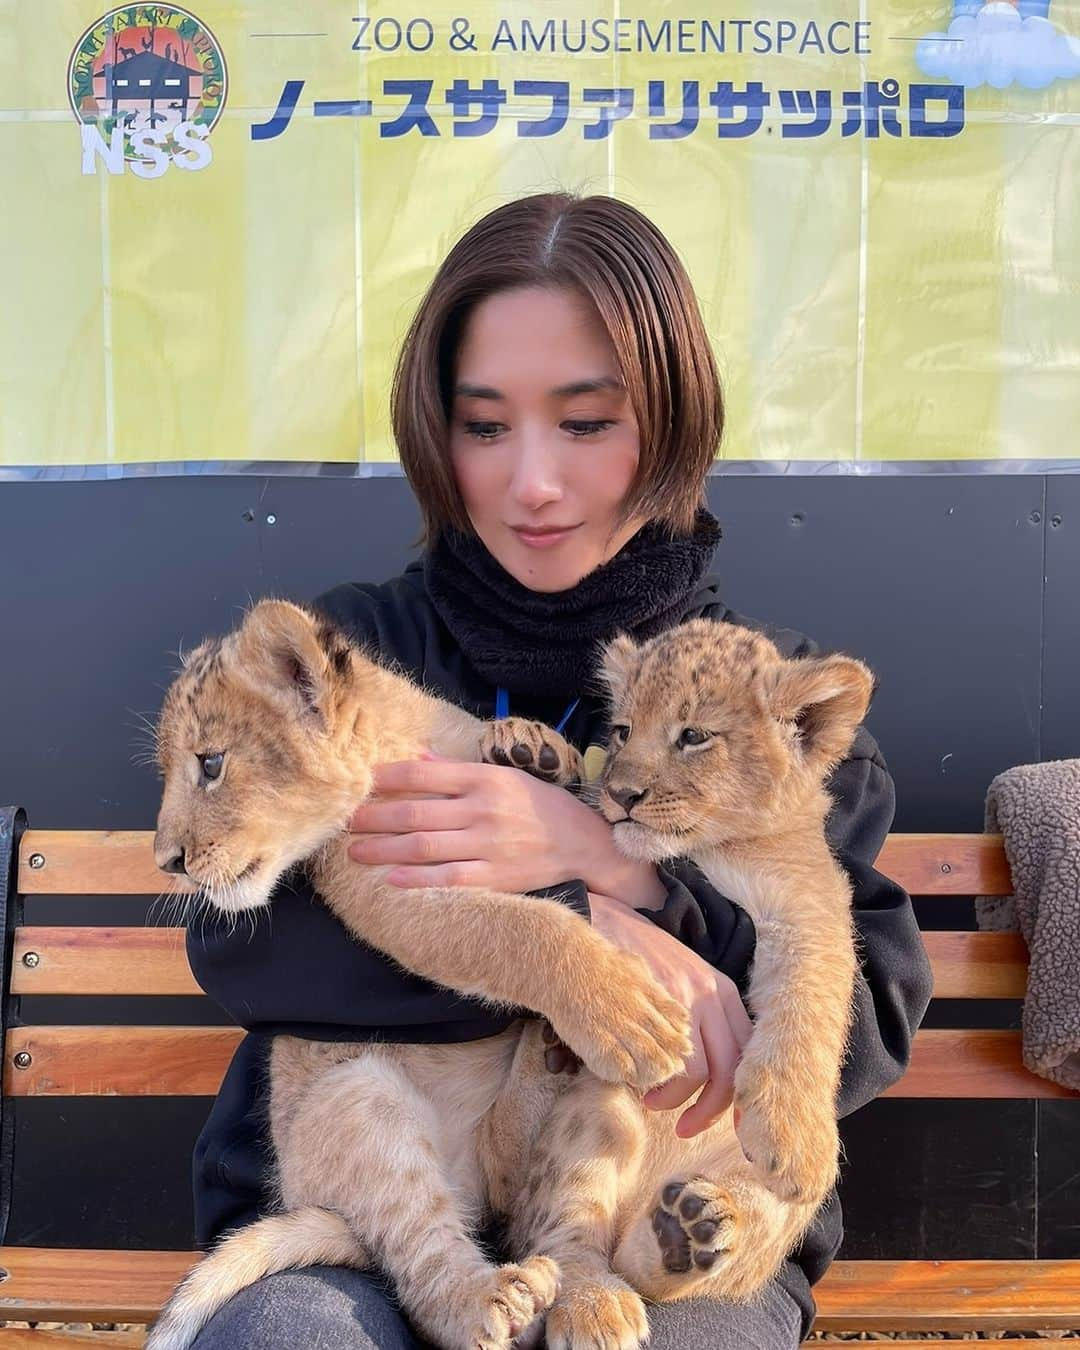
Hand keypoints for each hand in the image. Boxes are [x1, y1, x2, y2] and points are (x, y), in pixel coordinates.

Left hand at [347, 752, 632, 895]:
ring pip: (424, 846)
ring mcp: (489, 845)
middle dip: (374, 818)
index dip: (387, 779)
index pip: (424, 774)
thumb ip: (459, 770)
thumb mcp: (506, 777)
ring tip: (355, 852)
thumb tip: (418, 759)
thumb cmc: (542, 807)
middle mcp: (483, 809)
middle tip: (346, 822)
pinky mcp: (496, 877)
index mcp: (484, 779)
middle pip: (415, 812)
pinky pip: (450, 878)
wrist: (586, 845)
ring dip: (384, 850)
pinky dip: (419, 879)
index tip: (360, 783)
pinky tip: (392, 879)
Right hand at [587, 894, 753, 1137]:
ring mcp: (674, 1002)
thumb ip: (705, 1013)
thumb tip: (717, 1064)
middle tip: (687, 1127)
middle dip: (708, 1112)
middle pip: (726, 1071)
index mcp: (719, 987)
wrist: (594, 931)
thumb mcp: (684, 973)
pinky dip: (652, 1083)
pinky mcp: (644, 1013)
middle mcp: (704, 994)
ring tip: (654, 1100)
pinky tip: (638, 1083)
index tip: (732, 1122)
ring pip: (695, 1073)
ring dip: (675, 1099)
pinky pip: (659, 1063)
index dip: (742, 1096)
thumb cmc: (637, 955)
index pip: (745, 1052)